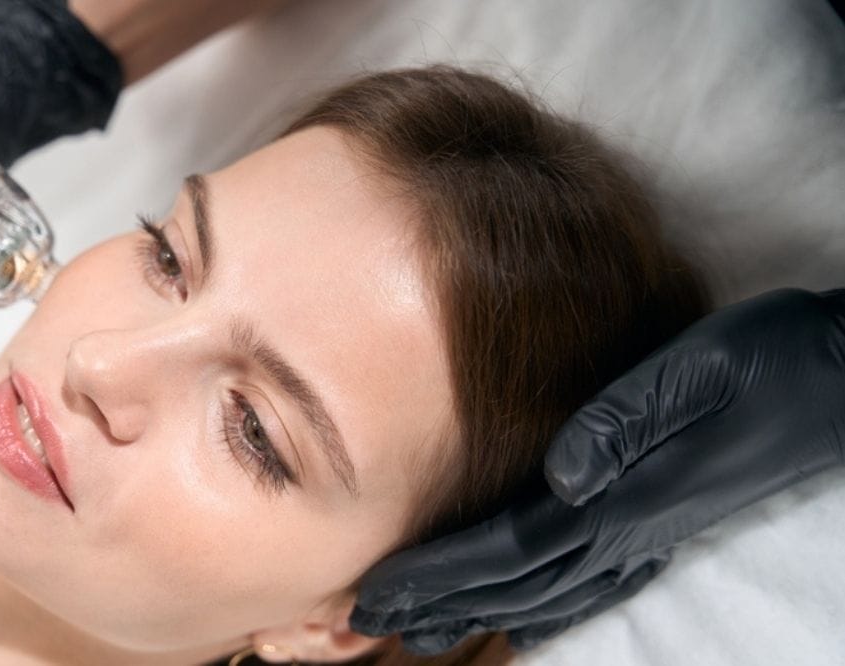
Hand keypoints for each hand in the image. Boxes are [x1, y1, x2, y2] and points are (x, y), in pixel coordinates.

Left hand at [351, 287, 844, 653]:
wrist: (840, 378)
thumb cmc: (770, 361)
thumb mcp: (696, 368)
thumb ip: (623, 420)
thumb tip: (560, 473)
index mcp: (622, 493)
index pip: (506, 547)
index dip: (436, 575)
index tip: (374, 594)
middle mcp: (628, 526)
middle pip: (513, 582)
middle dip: (437, 603)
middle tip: (368, 621)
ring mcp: (650, 531)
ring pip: (546, 591)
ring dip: (479, 613)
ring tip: (422, 631)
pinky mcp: (666, 521)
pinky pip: (592, 582)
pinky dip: (546, 607)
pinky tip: (526, 619)